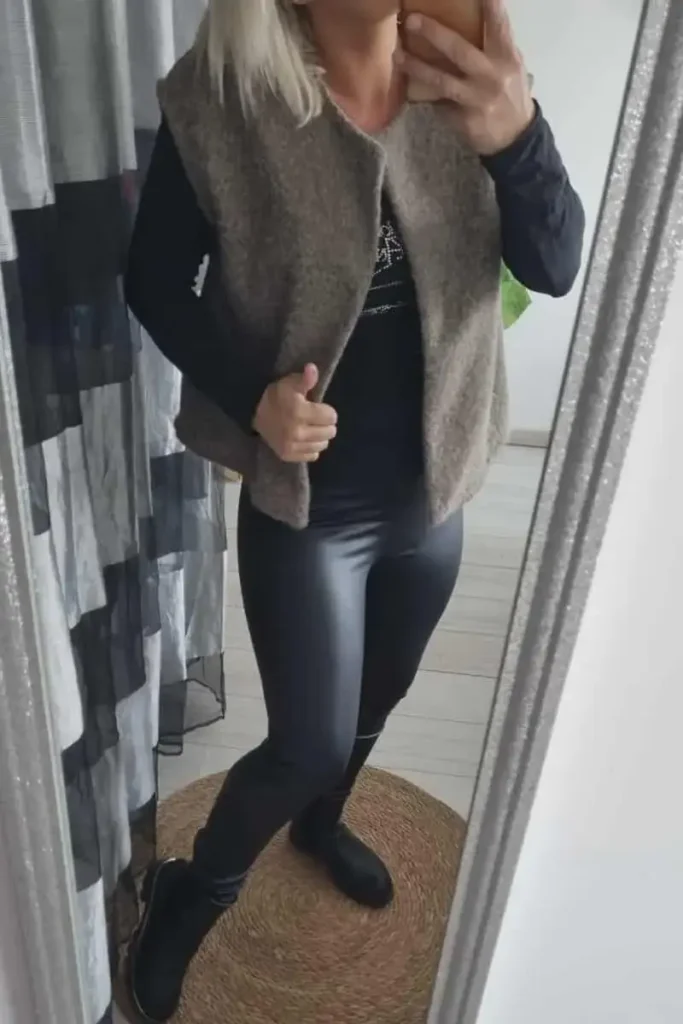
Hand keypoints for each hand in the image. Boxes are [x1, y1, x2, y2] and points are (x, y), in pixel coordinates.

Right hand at [253, 363, 337, 462]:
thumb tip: (312, 368)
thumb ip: (304, 379)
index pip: (331, 417)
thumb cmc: (276, 396)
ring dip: (320, 436)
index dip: (327, 410)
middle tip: (315, 418)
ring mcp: (292, 446)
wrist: (253, 413)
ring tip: (311, 428)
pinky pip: (312, 455)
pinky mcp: (288, 455)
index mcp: (299, 412)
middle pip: (330, 432)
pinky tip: (304, 439)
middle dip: (325, 424)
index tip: (318, 407)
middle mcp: (297, 432)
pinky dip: (311, 447)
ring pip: (323, 444)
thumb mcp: (289, 383)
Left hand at [398, 0, 534, 155]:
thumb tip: (471, 21)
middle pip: (459, 50)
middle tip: (412, 20)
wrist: (515, 138)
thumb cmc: (510, 94)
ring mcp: (476, 98)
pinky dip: (424, 96)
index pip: (498, 25)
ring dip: (417, 67)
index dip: (489, 6)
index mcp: (506, 56)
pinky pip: (439, 103)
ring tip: (398, 56)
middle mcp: (491, 75)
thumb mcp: (511, 67)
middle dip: (434, 33)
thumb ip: (494, 47)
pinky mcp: (464, 118)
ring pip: (442, 80)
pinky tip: (409, 88)